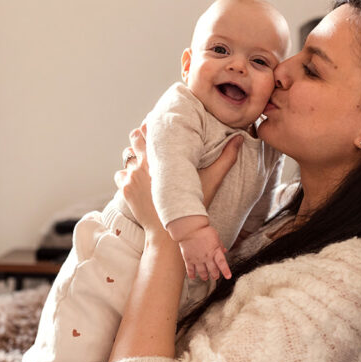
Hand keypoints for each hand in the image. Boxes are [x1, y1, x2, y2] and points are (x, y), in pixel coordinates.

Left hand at [116, 129, 241, 230]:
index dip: (151, 127)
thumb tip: (240, 138)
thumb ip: (226, 158)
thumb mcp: (211, 181)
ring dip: (132, 159)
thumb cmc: (191, 207)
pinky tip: (135, 181)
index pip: (148, 129)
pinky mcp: (126, 190)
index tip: (156, 127)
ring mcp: (132, 177)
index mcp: (162, 157)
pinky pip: (119, 175)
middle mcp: (143, 164)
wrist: (168, 235)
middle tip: (148, 144)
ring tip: (142, 164)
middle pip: (134, 138)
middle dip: (140, 139)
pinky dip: (125, 177)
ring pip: (126, 157)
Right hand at [178, 224, 230, 279]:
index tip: (228, 276)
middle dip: (215, 275)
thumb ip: (220, 246)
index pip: (222, 263)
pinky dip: (192, 274)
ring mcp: (197, 259)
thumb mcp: (215, 237)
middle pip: (213, 270)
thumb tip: (224, 251)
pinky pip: (190, 270)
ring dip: (204, 276)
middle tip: (215, 277)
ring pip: (202, 272)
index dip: (225, 271)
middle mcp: (207, 257)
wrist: (190, 228)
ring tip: (205, 278)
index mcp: (215, 251)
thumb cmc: (203, 230)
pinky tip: (193, 277)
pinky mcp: (189, 259)